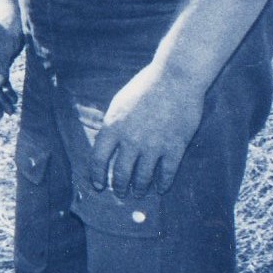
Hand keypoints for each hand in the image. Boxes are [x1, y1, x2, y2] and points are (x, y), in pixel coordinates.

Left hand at [88, 63, 206, 195]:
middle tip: (120, 194)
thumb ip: (113, 124)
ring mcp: (154, 145)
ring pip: (143, 177)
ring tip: (138, 193)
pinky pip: (167, 173)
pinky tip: (161, 188)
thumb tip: (106, 144)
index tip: (98, 185)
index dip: (97, 175)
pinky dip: (163, 183)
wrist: (175, 78)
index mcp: (113, 127)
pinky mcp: (175, 147)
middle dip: (118, 187)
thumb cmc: (146, 86)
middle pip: (121, 172)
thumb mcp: (119, 103)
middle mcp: (131, 140)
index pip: (99, 159)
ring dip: (139, 188)